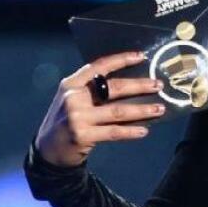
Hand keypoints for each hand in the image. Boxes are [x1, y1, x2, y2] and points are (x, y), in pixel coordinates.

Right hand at [33, 50, 165, 167]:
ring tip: (159, 109)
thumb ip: (91, 91)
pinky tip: (144, 131)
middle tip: (158, 85)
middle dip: (139, 86)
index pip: (99, 66)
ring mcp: (77, 117)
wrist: (48, 150)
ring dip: (142, 110)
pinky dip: (130, 131)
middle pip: (113, 88)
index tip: (141, 56)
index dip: (121, 59)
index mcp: (71, 84)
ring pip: (118, 111)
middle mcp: (73, 98)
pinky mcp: (83, 135)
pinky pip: (114, 132)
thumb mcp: (72, 100)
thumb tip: (130, 85)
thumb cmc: (65, 120)